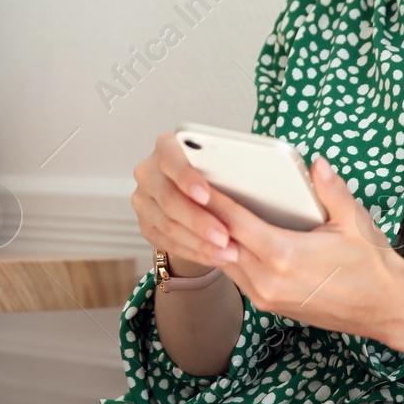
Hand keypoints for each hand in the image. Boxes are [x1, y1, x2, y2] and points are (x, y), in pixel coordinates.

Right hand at [129, 131, 239, 278]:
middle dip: (199, 221)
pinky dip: (195, 252)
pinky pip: (169, 244)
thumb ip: (232, 164)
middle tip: (224, 236)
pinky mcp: (147, 225)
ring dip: (201, 243)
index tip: (206, 195)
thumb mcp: (227, 161)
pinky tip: (216, 257)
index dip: (187, 178)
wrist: (196, 190)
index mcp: (167, 146)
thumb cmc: (219, 170)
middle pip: (169, 198)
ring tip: (228, 252)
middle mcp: (149, 172)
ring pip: (169, 226)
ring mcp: (144, 200)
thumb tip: (258, 173)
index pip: (170, 159)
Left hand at [204, 152, 403, 337]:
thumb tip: (317, 164)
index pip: (235, 223)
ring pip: (224, 262)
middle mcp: (268, 280)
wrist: (384, 309)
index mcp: (285, 255)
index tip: (194, 182)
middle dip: (203, 217)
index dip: (213, 201)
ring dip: (211, 239)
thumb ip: (332, 190)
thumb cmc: (372, 264)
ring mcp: (266, 297)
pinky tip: (223, 237)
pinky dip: (226, 255)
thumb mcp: (356, 221)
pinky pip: (236, 276)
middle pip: (221, 242)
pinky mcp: (269, 306)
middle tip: (187, 190)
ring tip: (198, 211)